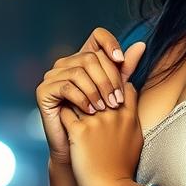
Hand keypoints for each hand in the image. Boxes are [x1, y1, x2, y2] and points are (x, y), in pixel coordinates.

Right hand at [35, 26, 146, 163]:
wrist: (81, 149)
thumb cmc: (100, 121)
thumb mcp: (115, 91)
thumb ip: (125, 69)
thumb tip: (141, 44)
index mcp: (83, 59)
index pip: (97, 36)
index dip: (110, 43)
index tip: (121, 61)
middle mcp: (66, 63)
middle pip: (91, 57)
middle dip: (108, 79)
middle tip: (117, 101)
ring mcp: (52, 76)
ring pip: (79, 71)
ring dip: (97, 91)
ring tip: (105, 108)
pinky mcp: (43, 91)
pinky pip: (66, 86)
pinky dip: (82, 99)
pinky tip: (91, 111)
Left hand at [58, 65, 145, 185]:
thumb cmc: (123, 166)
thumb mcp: (137, 138)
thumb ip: (133, 117)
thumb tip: (130, 103)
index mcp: (128, 115)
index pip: (122, 84)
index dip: (112, 81)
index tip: (102, 85)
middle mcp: (113, 114)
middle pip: (99, 85)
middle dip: (89, 83)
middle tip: (79, 83)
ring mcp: (96, 122)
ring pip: (80, 94)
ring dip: (73, 96)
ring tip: (67, 98)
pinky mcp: (79, 131)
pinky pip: (65, 111)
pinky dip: (61, 111)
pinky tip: (58, 114)